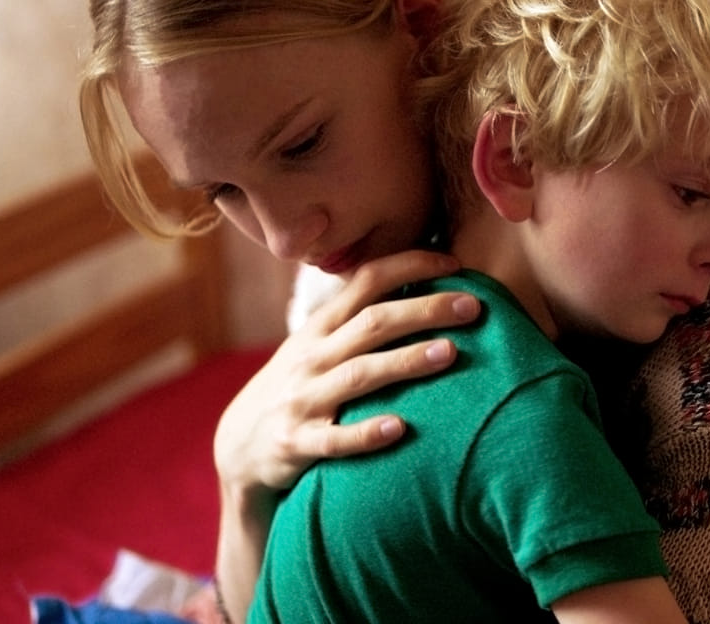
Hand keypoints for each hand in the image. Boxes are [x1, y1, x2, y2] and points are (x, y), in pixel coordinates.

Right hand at [213, 250, 480, 500]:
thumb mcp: (317, 345)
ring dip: (405, 362)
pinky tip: (400, 428)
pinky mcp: (296, 444)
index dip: (410, 266)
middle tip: (472, 305)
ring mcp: (303, 399)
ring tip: (450, 353)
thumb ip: (358, 319)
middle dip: (424, 310)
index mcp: (321, 327)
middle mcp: (312, 357)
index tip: (455, 263)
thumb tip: (421, 284)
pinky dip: (366, 434)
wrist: (237, 446)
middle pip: (373, 323)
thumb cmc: (298, 387)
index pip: (366, 281)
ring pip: (358, 375)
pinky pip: (334, 439)